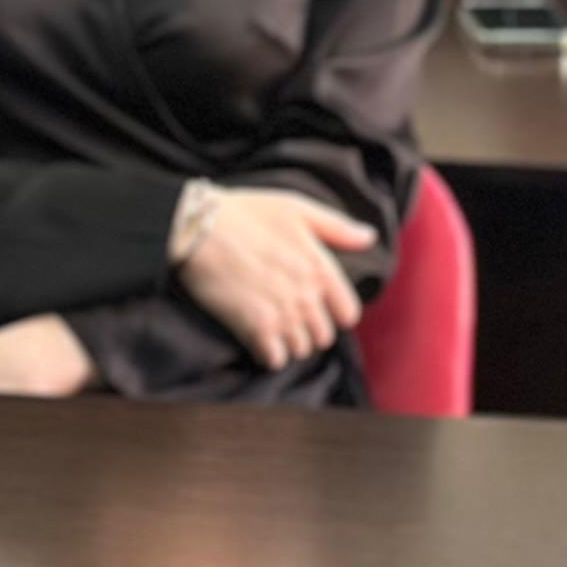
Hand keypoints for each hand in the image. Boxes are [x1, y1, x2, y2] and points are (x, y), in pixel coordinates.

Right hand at [180, 186, 378, 370]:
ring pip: (300, 349)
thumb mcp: (295, 208)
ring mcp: (283, 313)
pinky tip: (255, 339)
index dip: (332, 313)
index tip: (314, 308)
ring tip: (269, 328)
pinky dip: (267, 354)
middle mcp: (307, 294)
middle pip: (323, 336)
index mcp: (320, 267)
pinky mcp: (255, 327)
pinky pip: (275, 359)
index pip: (347, 313)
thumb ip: (336, 227)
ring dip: (287, 343)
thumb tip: (370, 238)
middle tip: (286, 318)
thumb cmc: (244, 213)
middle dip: (308, 330)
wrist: (197, 227)